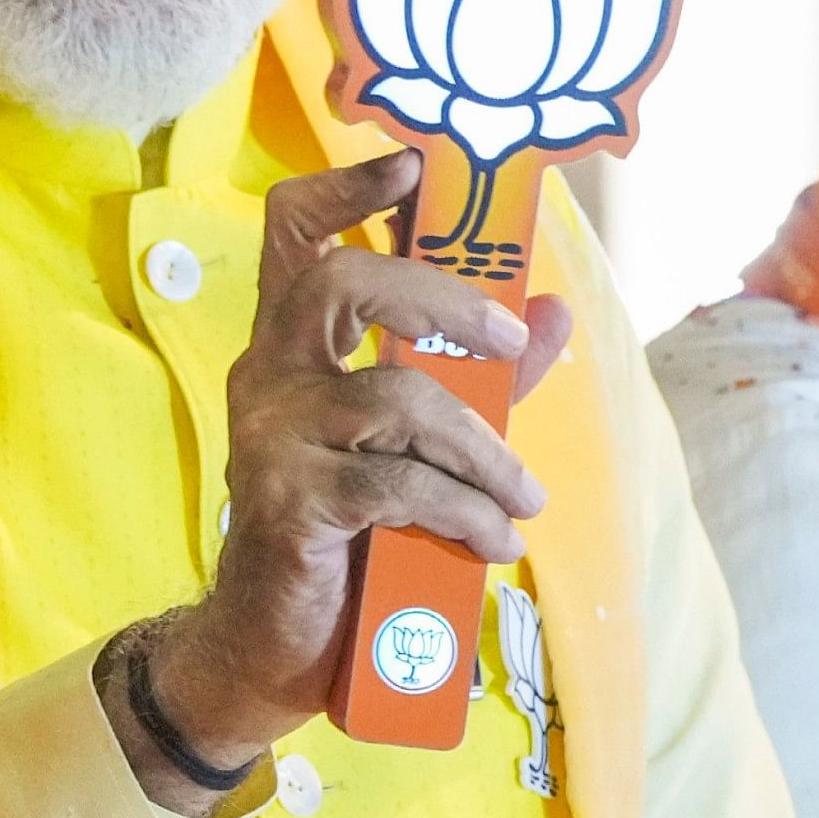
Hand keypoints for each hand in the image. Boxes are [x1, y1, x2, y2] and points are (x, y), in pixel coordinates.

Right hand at [143, 153, 574, 775]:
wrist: (272, 650)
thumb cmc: (343, 539)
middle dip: (441, 299)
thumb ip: (481, 383)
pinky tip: (495, 542)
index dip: (349, 191)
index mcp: (289, 350)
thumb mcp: (417, 450)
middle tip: (508, 340)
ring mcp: (270, 438)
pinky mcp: (288, 505)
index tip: (413, 168)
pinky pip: (400, 486)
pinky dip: (466, 511)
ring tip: (523, 499)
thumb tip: (552, 315)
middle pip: (338, 283)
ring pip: (394, 399)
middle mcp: (265, 376)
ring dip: (483, 450)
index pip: (293, 235)